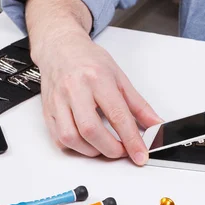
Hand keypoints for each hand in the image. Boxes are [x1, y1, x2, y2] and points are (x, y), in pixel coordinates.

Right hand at [35, 31, 160, 164]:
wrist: (60, 49)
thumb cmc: (89, 61)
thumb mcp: (120, 78)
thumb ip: (139, 105)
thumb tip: (155, 125)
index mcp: (97, 79)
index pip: (117, 115)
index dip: (131, 139)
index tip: (140, 155)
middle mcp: (74, 89)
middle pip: (91, 130)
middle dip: (111, 149)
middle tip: (123, 151)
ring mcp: (58, 101)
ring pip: (71, 138)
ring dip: (92, 151)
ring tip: (106, 147)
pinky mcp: (48, 111)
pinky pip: (59, 138)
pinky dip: (76, 147)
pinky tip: (87, 143)